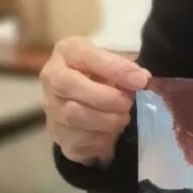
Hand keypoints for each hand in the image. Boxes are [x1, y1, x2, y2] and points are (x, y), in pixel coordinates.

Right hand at [40, 37, 148, 166]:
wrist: (85, 98)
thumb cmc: (102, 73)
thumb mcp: (113, 60)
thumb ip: (125, 67)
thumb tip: (141, 80)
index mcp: (67, 51)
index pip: (84, 54)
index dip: (114, 68)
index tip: (140, 81)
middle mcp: (51, 78)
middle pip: (68, 86)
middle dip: (106, 98)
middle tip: (128, 103)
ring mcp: (51, 108)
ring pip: (73, 116)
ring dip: (106, 120)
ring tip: (123, 117)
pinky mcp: (57, 135)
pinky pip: (78, 140)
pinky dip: (102, 139)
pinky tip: (112, 132)